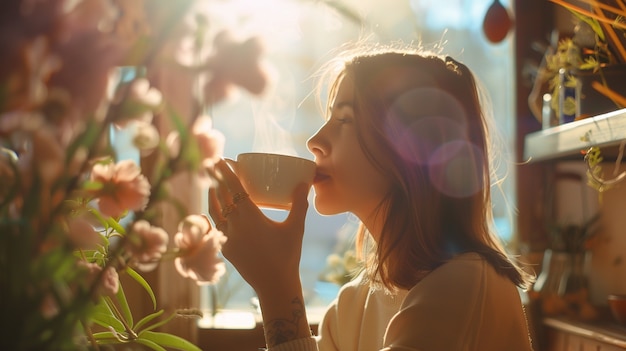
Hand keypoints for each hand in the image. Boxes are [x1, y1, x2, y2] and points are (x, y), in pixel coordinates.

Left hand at [207, 159, 310, 293]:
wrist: (274, 285)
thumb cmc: (287, 255)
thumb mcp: (295, 228)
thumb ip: (299, 204)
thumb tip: (303, 183)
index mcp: (251, 217)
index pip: (234, 188)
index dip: (226, 172)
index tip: (221, 159)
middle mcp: (235, 225)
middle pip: (221, 196)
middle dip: (215, 178)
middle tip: (212, 164)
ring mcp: (228, 238)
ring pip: (214, 211)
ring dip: (212, 195)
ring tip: (211, 184)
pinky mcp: (226, 248)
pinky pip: (215, 226)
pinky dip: (212, 215)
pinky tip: (209, 212)